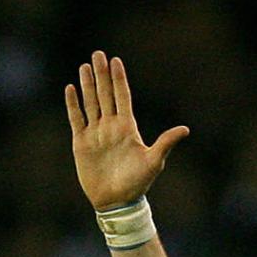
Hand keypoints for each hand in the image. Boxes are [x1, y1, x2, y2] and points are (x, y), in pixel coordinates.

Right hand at [65, 50, 189, 213]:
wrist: (117, 202)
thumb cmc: (138, 184)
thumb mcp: (154, 162)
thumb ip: (166, 143)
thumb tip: (185, 129)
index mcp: (127, 127)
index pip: (122, 97)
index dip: (119, 79)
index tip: (116, 60)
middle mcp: (111, 126)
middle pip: (105, 94)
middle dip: (102, 74)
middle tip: (98, 54)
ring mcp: (95, 133)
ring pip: (90, 102)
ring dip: (88, 84)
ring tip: (85, 66)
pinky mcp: (81, 143)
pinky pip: (76, 119)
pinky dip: (73, 104)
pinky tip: (70, 88)